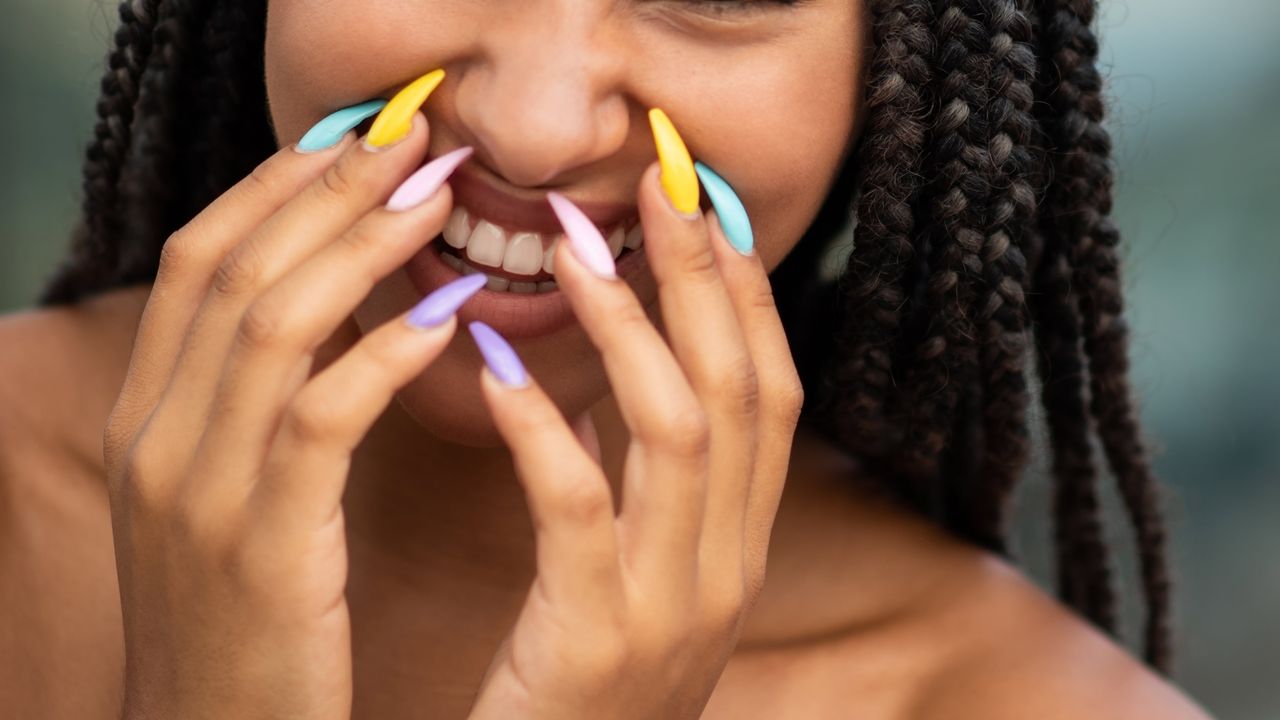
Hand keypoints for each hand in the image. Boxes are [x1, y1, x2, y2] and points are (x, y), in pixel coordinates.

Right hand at [102, 103, 468, 718]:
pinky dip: (378, 358)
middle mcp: (156, 439)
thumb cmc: (242, 616)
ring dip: (358, 248)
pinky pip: (319, 423)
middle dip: (324, 190)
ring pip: (271, 327)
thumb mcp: (226, 495)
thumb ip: (258, 404)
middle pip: (234, 270)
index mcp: (147, 418)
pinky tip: (441, 317)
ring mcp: (199, 492)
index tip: (357, 135)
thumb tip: (337, 307)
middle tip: (412, 137)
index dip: (276, 185)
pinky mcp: (264, 547)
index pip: (198, 261)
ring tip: (435, 197)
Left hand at [467, 160, 804, 718]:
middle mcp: (730, 568)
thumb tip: (619, 381)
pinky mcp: (600, 639)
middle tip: (659, 182)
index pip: (772, 395)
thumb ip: (648, 495)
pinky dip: (545, 429)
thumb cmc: (582, 689)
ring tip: (578, 252)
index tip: (702, 207)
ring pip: (682, 432)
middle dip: (706, 277)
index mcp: (739, 548)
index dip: (747, 294)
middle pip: (742, 391)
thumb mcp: (640, 584)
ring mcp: (675, 605)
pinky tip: (500, 368)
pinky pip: (580, 507)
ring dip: (632, 328)